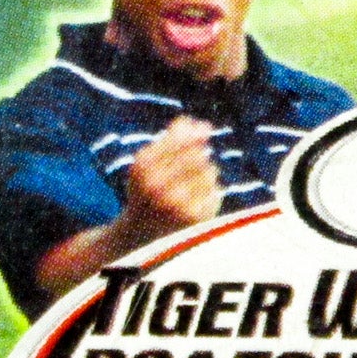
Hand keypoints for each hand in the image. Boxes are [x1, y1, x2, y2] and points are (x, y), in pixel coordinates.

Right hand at [113, 116, 221, 246]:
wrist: (140, 233)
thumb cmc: (148, 187)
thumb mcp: (150, 159)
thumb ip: (173, 137)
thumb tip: (203, 124)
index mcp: (143, 166)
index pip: (182, 139)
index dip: (197, 132)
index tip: (205, 129)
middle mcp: (156, 185)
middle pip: (197, 154)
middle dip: (199, 154)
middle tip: (194, 162)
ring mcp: (176, 204)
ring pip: (210, 171)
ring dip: (206, 173)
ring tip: (190, 184)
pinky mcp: (193, 218)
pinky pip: (216, 190)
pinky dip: (211, 191)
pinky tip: (196, 199)